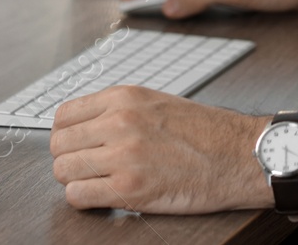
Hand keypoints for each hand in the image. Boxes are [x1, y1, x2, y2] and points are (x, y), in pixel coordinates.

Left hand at [50, 86, 266, 212]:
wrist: (239, 155)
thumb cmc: (205, 132)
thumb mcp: (157, 102)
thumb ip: (119, 110)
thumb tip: (84, 126)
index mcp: (124, 98)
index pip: (64, 115)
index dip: (67, 134)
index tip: (76, 144)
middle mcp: (119, 123)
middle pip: (59, 145)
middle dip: (69, 159)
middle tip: (88, 167)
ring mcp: (122, 156)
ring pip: (63, 172)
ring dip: (76, 180)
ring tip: (99, 182)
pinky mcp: (129, 189)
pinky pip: (78, 197)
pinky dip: (85, 200)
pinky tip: (104, 196)